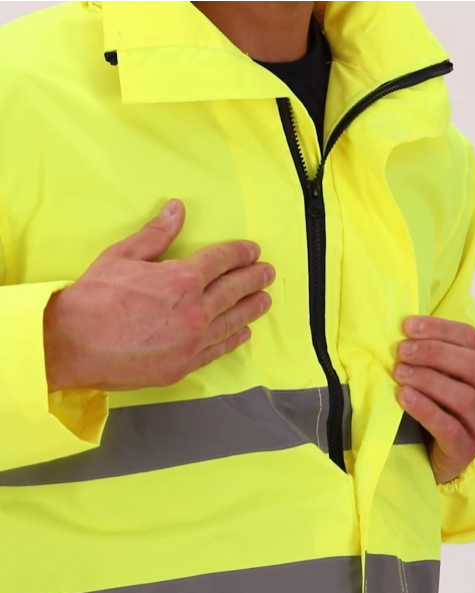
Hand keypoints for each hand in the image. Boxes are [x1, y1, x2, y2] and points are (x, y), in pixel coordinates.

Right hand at [44, 200, 274, 391]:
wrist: (71, 344)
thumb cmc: (94, 298)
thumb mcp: (123, 255)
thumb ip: (156, 234)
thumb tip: (177, 209)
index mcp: (182, 279)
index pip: (221, 261)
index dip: (240, 252)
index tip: (253, 250)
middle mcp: (194, 311)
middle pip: (234, 290)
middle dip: (254, 278)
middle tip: (267, 272)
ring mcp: (191, 341)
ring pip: (232, 320)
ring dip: (251, 308)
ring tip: (265, 300)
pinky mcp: (183, 365)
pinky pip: (217, 349)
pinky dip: (233, 339)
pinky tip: (243, 332)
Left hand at [393, 316, 474, 483]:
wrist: (434, 456)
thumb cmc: (437, 407)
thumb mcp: (440, 377)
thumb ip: (433, 356)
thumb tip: (406, 329)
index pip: (473, 339)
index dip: (440, 329)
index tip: (408, 326)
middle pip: (471, 365)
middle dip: (433, 353)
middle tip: (402, 351)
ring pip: (463, 396)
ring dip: (427, 379)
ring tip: (399, 373)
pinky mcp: (466, 449)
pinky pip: (449, 427)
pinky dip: (425, 409)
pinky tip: (404, 397)